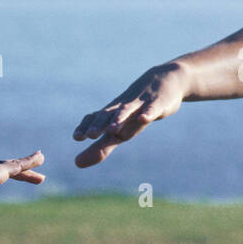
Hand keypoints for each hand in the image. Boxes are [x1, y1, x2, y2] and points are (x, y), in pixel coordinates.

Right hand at [0, 151, 45, 225]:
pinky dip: (29, 162)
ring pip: (13, 165)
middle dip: (23, 173)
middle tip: (38, 178)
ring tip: (41, 158)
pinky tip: (39, 159)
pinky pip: (16, 166)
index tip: (18, 177)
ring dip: (28, 164)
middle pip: (7, 169)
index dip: (8, 176)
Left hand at [73, 64, 188, 167]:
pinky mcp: (158, 103)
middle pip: (108, 115)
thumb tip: (76, 163)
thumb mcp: (119, 131)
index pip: (95, 118)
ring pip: (127, 110)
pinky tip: (143, 118)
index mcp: (112, 113)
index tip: (76, 137)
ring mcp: (140, 104)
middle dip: (99, 124)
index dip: (85, 126)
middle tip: (89, 135)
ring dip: (119, 119)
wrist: (166, 80)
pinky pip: (152, 108)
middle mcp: (122, 107)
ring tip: (112, 129)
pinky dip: (147, 113)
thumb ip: (100, 147)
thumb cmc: (137, 111)